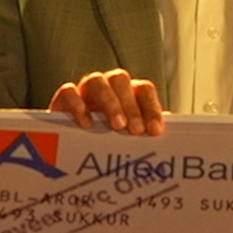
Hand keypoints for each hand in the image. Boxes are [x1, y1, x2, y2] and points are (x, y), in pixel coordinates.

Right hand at [50, 69, 167, 134]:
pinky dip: (78, 106)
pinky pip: (69, 92)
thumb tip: (170, 140)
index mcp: (127, 92)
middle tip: (136, 130)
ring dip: (110, 102)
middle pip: (120, 80)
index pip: (143, 89)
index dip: (151, 108)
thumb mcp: (127, 139)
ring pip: (96, 81)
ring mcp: (84, 90)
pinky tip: (87, 124)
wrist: (69, 152)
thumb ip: (145, 134)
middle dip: (131, 106)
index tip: (155, 131)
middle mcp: (107, 86)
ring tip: (117, 126)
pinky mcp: (62, 99)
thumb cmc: (105, 143)